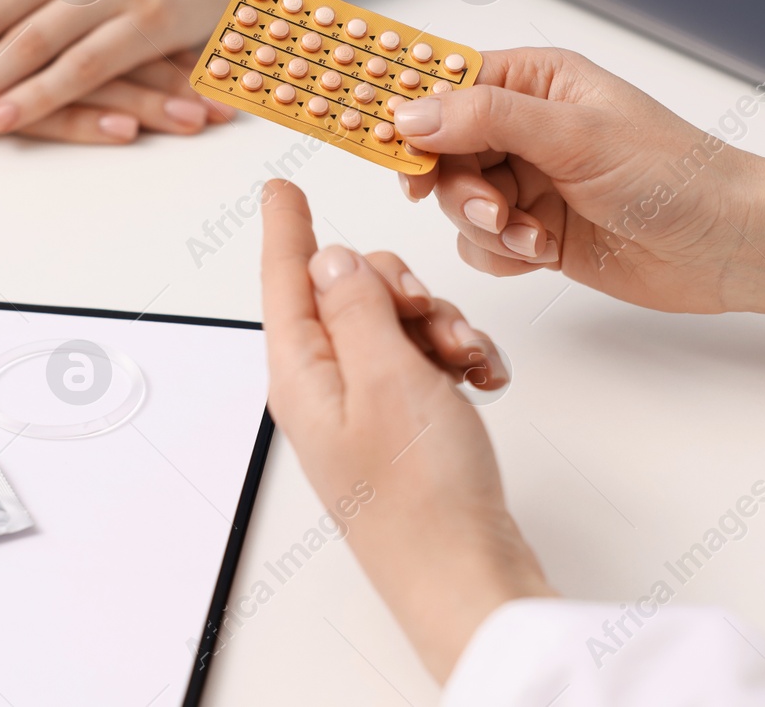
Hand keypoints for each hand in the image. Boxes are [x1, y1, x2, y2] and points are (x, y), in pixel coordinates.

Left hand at [261, 180, 550, 682]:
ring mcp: (364, 409)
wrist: (465, 575)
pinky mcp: (402, 427)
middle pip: (348, 294)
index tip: (280, 188)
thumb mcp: (386, 376)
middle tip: (428, 315)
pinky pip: (423, 363)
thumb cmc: (421, 495)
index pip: (285, 280)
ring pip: (394, 324)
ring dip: (438, 325)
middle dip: (399, 288)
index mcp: (301, 373)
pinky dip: (455, 359)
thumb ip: (355, 305)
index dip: (286, 228)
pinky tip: (483, 378)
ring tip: (467, 359)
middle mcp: (325, 388)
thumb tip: (329, 255)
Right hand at [393, 48, 764, 341]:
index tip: (366, 126)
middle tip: (488, 206)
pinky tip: (544, 253)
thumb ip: (485, 118)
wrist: (727, 246)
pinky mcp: (534, 232)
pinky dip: (504, 254)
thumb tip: (410, 112)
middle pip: (440, 149)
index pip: (444, 81)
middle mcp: (525, 127)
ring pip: (455, 202)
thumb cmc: (673, 174)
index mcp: (534, 81)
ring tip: (533, 234)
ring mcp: (527, 181)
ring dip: (485, 226)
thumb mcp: (573, 134)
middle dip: (456, 186)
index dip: (404, 105)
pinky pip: (479, 244)